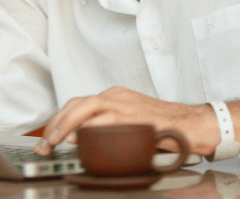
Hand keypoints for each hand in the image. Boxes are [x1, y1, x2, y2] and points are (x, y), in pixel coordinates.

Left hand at [34, 86, 219, 157]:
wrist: (193, 124)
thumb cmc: (163, 127)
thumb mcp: (130, 122)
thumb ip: (108, 127)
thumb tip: (82, 140)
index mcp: (115, 96)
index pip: (79, 103)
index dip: (60, 119)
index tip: (48, 135)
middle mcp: (117, 96)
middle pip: (78, 103)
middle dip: (57, 122)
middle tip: (46, 143)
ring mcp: (126, 104)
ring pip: (88, 107)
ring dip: (68, 124)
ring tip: (56, 141)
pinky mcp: (136, 116)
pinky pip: (107, 120)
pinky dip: (91, 129)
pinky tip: (79, 139)